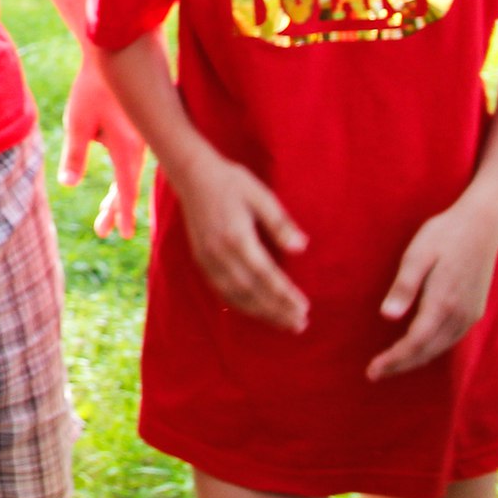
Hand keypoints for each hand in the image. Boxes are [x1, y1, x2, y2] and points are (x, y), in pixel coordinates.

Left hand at [58, 58, 145, 238]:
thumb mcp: (78, 122)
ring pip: (131, 172)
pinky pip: (134, 158)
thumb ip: (75, 155)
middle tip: (103, 230)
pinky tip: (120, 180)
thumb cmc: (92, 87)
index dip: (123, 214)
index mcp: (127, 149)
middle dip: (117, 208)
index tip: (121, 235)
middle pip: (129, 185)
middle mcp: (141, 146)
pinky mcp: (141, 128)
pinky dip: (125, 174)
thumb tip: (69, 184)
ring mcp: (143, 138)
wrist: (115, 54)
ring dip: (120, 192)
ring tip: (108, 212)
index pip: (126, 190)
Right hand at [175, 153, 308, 332]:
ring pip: (235, 295)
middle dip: (277, 310)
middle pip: (251, 291)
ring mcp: (207, 258)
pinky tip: (255, 310)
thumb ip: (280, 223)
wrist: (192, 173)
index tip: (305, 308)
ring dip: (260, 312)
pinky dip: (239, 304)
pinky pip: (221, 289)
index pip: (266, 275)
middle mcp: (220, 253)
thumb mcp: (261, 195)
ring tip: (283, 323)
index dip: (285, 295)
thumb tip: (302, 248)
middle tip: (300, 324)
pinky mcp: (201, 259)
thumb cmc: (232, 182)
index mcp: (237, 237)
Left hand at [368, 201, 497, 379]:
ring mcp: (471, 314)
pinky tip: (419, 348)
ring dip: (416, 359)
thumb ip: (404, 287)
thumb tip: (388, 318)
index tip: (372, 370)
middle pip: (428, 350)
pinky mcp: (475, 309)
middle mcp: (460, 314)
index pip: (415, 342)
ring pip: (441, 347)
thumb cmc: (443, 235)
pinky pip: (451, 338)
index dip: (394, 359)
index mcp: (443, 302)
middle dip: (401, 365)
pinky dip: (432, 348)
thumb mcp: (416, 255)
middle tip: (375, 374)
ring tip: (392, 365)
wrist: (481, 224)